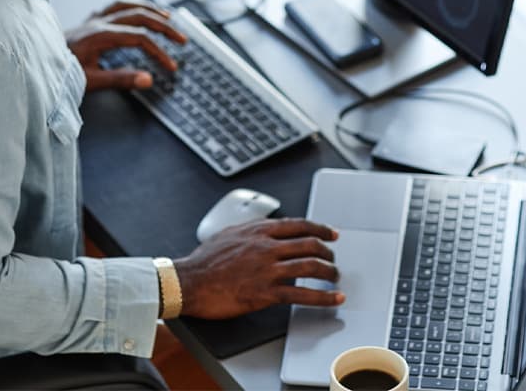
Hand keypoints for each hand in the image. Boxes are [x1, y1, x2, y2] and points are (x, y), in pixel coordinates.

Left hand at [67, 0, 186, 91]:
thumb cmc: (58, 73)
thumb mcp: (89, 81)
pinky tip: (137, 11)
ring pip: (127, 5)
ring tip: (167, 16)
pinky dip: (130, 7)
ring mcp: (92, 20)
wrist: (33, 63)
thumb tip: (148, 79)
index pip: (139, 38)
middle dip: (164, 26)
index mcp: (99, 35)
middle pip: (139, 16)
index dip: (159, 51)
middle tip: (181, 39)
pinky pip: (114, 7)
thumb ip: (120, 80)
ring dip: (149, 9)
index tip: (170, 66)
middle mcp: (97, 22)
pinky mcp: (87, 22)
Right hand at [173, 218, 343, 318]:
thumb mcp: (229, 233)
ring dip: (329, 273)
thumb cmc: (204, 260)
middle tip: (334, 259)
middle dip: (328, 252)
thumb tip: (261, 230)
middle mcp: (266, 246)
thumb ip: (250, 231)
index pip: (298, 225)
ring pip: (310, 267)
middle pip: (309, 244)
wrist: (189, 281)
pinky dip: (322, 297)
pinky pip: (301, 295)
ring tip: (336, 278)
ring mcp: (267, 269)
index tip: (331, 234)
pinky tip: (333, 299)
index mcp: (258, 230)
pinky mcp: (265, 293)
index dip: (320, 228)